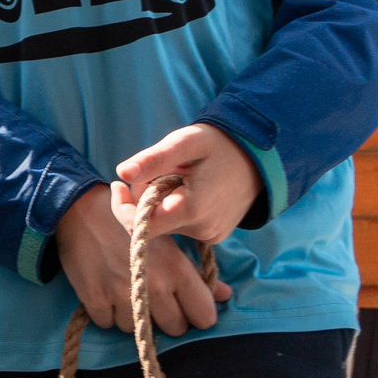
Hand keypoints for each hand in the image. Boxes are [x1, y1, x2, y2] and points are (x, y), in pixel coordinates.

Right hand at [57, 187, 229, 338]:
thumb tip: (226, 295)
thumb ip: (196, 271)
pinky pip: (108, 324)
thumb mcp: (168, 238)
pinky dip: (108, 313)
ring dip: (135, 316)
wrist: (79, 207)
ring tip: (127, 292)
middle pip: (175, 329)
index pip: (204, 316)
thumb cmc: (129, 218)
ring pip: (139, 329)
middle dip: (168, 318)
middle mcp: (153, 286)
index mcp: (176, 270)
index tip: (186, 306)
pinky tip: (106, 292)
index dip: (197, 313)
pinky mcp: (94, 299)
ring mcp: (122, 294)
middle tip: (156, 301)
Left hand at [111, 123, 262, 245]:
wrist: (259, 156)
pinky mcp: (215, 235)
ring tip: (178, 176)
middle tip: (156, 171)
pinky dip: (175, 208)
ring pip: (167, 224)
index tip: (118, 185)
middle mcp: (202, 230)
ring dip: (160, 202)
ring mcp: (211, 235)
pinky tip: (188, 188)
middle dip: (143, 200)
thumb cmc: (219, 144)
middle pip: (153, 224)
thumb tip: (122, 173)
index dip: (124, 209)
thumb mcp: (185, 142)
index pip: (141, 227)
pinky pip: (182, 226)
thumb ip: (154, 159)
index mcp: (192, 209)